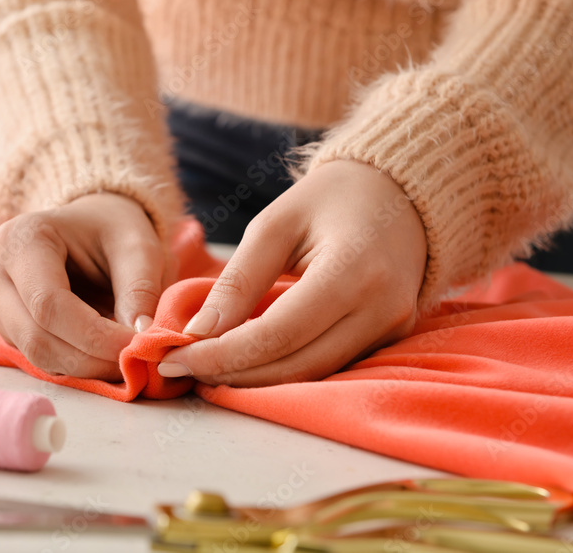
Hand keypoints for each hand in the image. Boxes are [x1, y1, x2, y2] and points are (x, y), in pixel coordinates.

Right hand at [0, 192, 171, 380]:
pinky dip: (74, 364)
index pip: (49, 304)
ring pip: (35, 353)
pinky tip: (102, 354)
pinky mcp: (3, 325)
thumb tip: (140, 336)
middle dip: (90, 357)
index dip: (94, 335)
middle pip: (36, 336)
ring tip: (122, 356)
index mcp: (22, 238)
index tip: (136, 346)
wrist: (89, 228)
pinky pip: (37, 357)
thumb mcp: (138, 246)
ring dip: (84, 365)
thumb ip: (140, 288)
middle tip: (134, 361)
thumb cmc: (112, 231)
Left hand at [157, 160, 426, 385]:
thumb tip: (198, 332)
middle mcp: (382, 309)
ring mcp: (392, 328)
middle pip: (296, 364)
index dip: (223, 353)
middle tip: (179, 368)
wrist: (399, 194)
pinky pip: (330, 365)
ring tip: (204, 369)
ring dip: (255, 379)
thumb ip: (239, 280)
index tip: (173, 357)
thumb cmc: (330, 200)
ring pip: (313, 374)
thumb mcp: (275, 224)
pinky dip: (284, 369)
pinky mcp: (389, 338)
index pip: (279, 333)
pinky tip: (246, 363)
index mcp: (353, 271)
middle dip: (232, 373)